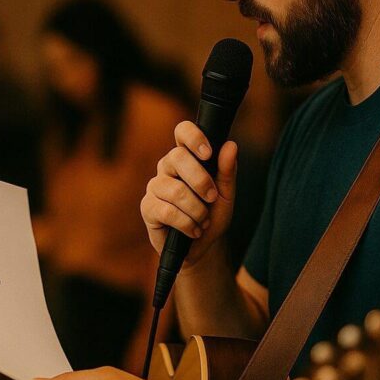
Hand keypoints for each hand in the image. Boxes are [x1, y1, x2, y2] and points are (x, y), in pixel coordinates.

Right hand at [140, 121, 237, 266]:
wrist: (200, 247)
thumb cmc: (212, 216)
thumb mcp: (226, 195)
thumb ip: (227, 171)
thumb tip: (231, 145)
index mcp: (187, 157)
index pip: (182, 132)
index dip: (193, 137)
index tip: (207, 153)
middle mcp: (167, 167)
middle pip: (177, 157)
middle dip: (200, 180)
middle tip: (212, 197)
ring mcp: (155, 186)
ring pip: (175, 189)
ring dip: (197, 209)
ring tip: (204, 220)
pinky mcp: (148, 207)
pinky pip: (167, 211)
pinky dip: (187, 223)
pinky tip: (193, 230)